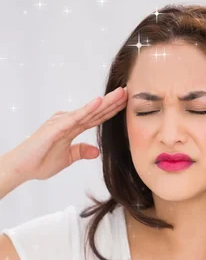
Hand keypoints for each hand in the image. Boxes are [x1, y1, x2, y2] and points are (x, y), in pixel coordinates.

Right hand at [4, 86, 127, 181]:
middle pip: (95, 111)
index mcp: (71, 128)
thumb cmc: (40, 161)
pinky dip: (88, 109)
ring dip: (105, 102)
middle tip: (128, 92)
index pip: (95, 118)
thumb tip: (97, 151)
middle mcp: (67, 121)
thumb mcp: (67, 158)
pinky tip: (99, 102)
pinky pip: (75, 117)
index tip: (125, 104)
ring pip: (88, 111)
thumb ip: (81, 152)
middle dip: (112, 103)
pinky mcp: (56, 127)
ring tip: (120, 93)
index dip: (110, 111)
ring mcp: (62, 122)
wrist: (23, 167)